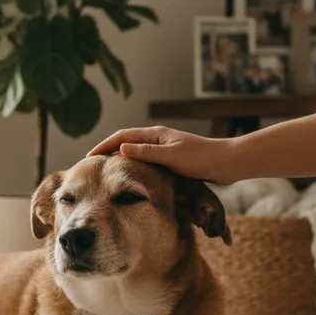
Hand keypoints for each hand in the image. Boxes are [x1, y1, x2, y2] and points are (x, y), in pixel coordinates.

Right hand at [87, 126, 238, 184]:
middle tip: (92, 166)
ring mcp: (163, 150)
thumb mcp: (170, 156)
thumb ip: (146, 153)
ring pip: (134, 154)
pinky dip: (132, 169)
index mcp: (155, 134)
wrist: (227, 163)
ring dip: (119, 161)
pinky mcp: (170, 161)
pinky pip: (144, 163)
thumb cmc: (201, 159)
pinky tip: (129, 180)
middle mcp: (157, 139)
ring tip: (105, 174)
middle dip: (107, 152)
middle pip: (125, 144)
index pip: (122, 137)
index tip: (89, 158)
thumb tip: (120, 149)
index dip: (104, 146)